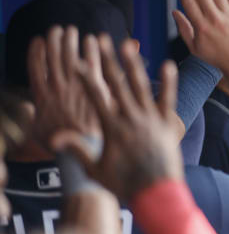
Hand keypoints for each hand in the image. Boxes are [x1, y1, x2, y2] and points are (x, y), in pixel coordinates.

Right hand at [27, 26, 103, 148]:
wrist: (86, 149)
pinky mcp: (95, 89)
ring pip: (71, 58)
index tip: (37, 40)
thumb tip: (30, 109)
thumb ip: (35, 117)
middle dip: (55, 41)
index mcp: (41, 96)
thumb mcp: (40, 133)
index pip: (34, 67)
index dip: (35, 52)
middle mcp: (57, 88)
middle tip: (58, 29)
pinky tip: (93, 39)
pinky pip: (93, 64)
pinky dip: (91, 50)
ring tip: (71, 30)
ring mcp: (76, 87)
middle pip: (54, 58)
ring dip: (70, 41)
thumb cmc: (64, 146)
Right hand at [51, 35, 182, 201]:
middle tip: (100, 39)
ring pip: (141, 87)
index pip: (95, 97)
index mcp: (111, 129)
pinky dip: (168, 82)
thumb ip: (77, 150)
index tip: (77, 60)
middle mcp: (131, 120)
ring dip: (133, 64)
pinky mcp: (168, 125)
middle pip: (116, 84)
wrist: (157, 194)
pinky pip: (168, 100)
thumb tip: (55, 138)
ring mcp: (151, 120)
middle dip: (107, 60)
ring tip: (127, 44)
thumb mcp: (96, 170)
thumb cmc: (125, 185)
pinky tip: (167, 64)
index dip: (85, 77)